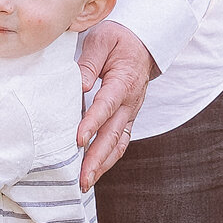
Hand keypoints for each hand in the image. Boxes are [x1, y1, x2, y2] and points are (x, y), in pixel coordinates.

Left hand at [75, 21, 154, 188]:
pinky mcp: (128, 118)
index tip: (78, 140)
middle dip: (97, 158)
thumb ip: (89, 62)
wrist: (144, 43)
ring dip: (103, 165)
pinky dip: (109, 159)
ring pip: (118, 144)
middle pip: (112, 134)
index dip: (92, 123)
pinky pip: (120, 142)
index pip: (106, 106)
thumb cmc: (119, 39)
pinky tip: (95, 171)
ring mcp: (131, 113)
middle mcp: (130, 103)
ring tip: (85, 183)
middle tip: (82, 178)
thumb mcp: (102, 40)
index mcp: (123, 82)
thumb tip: (80, 86)